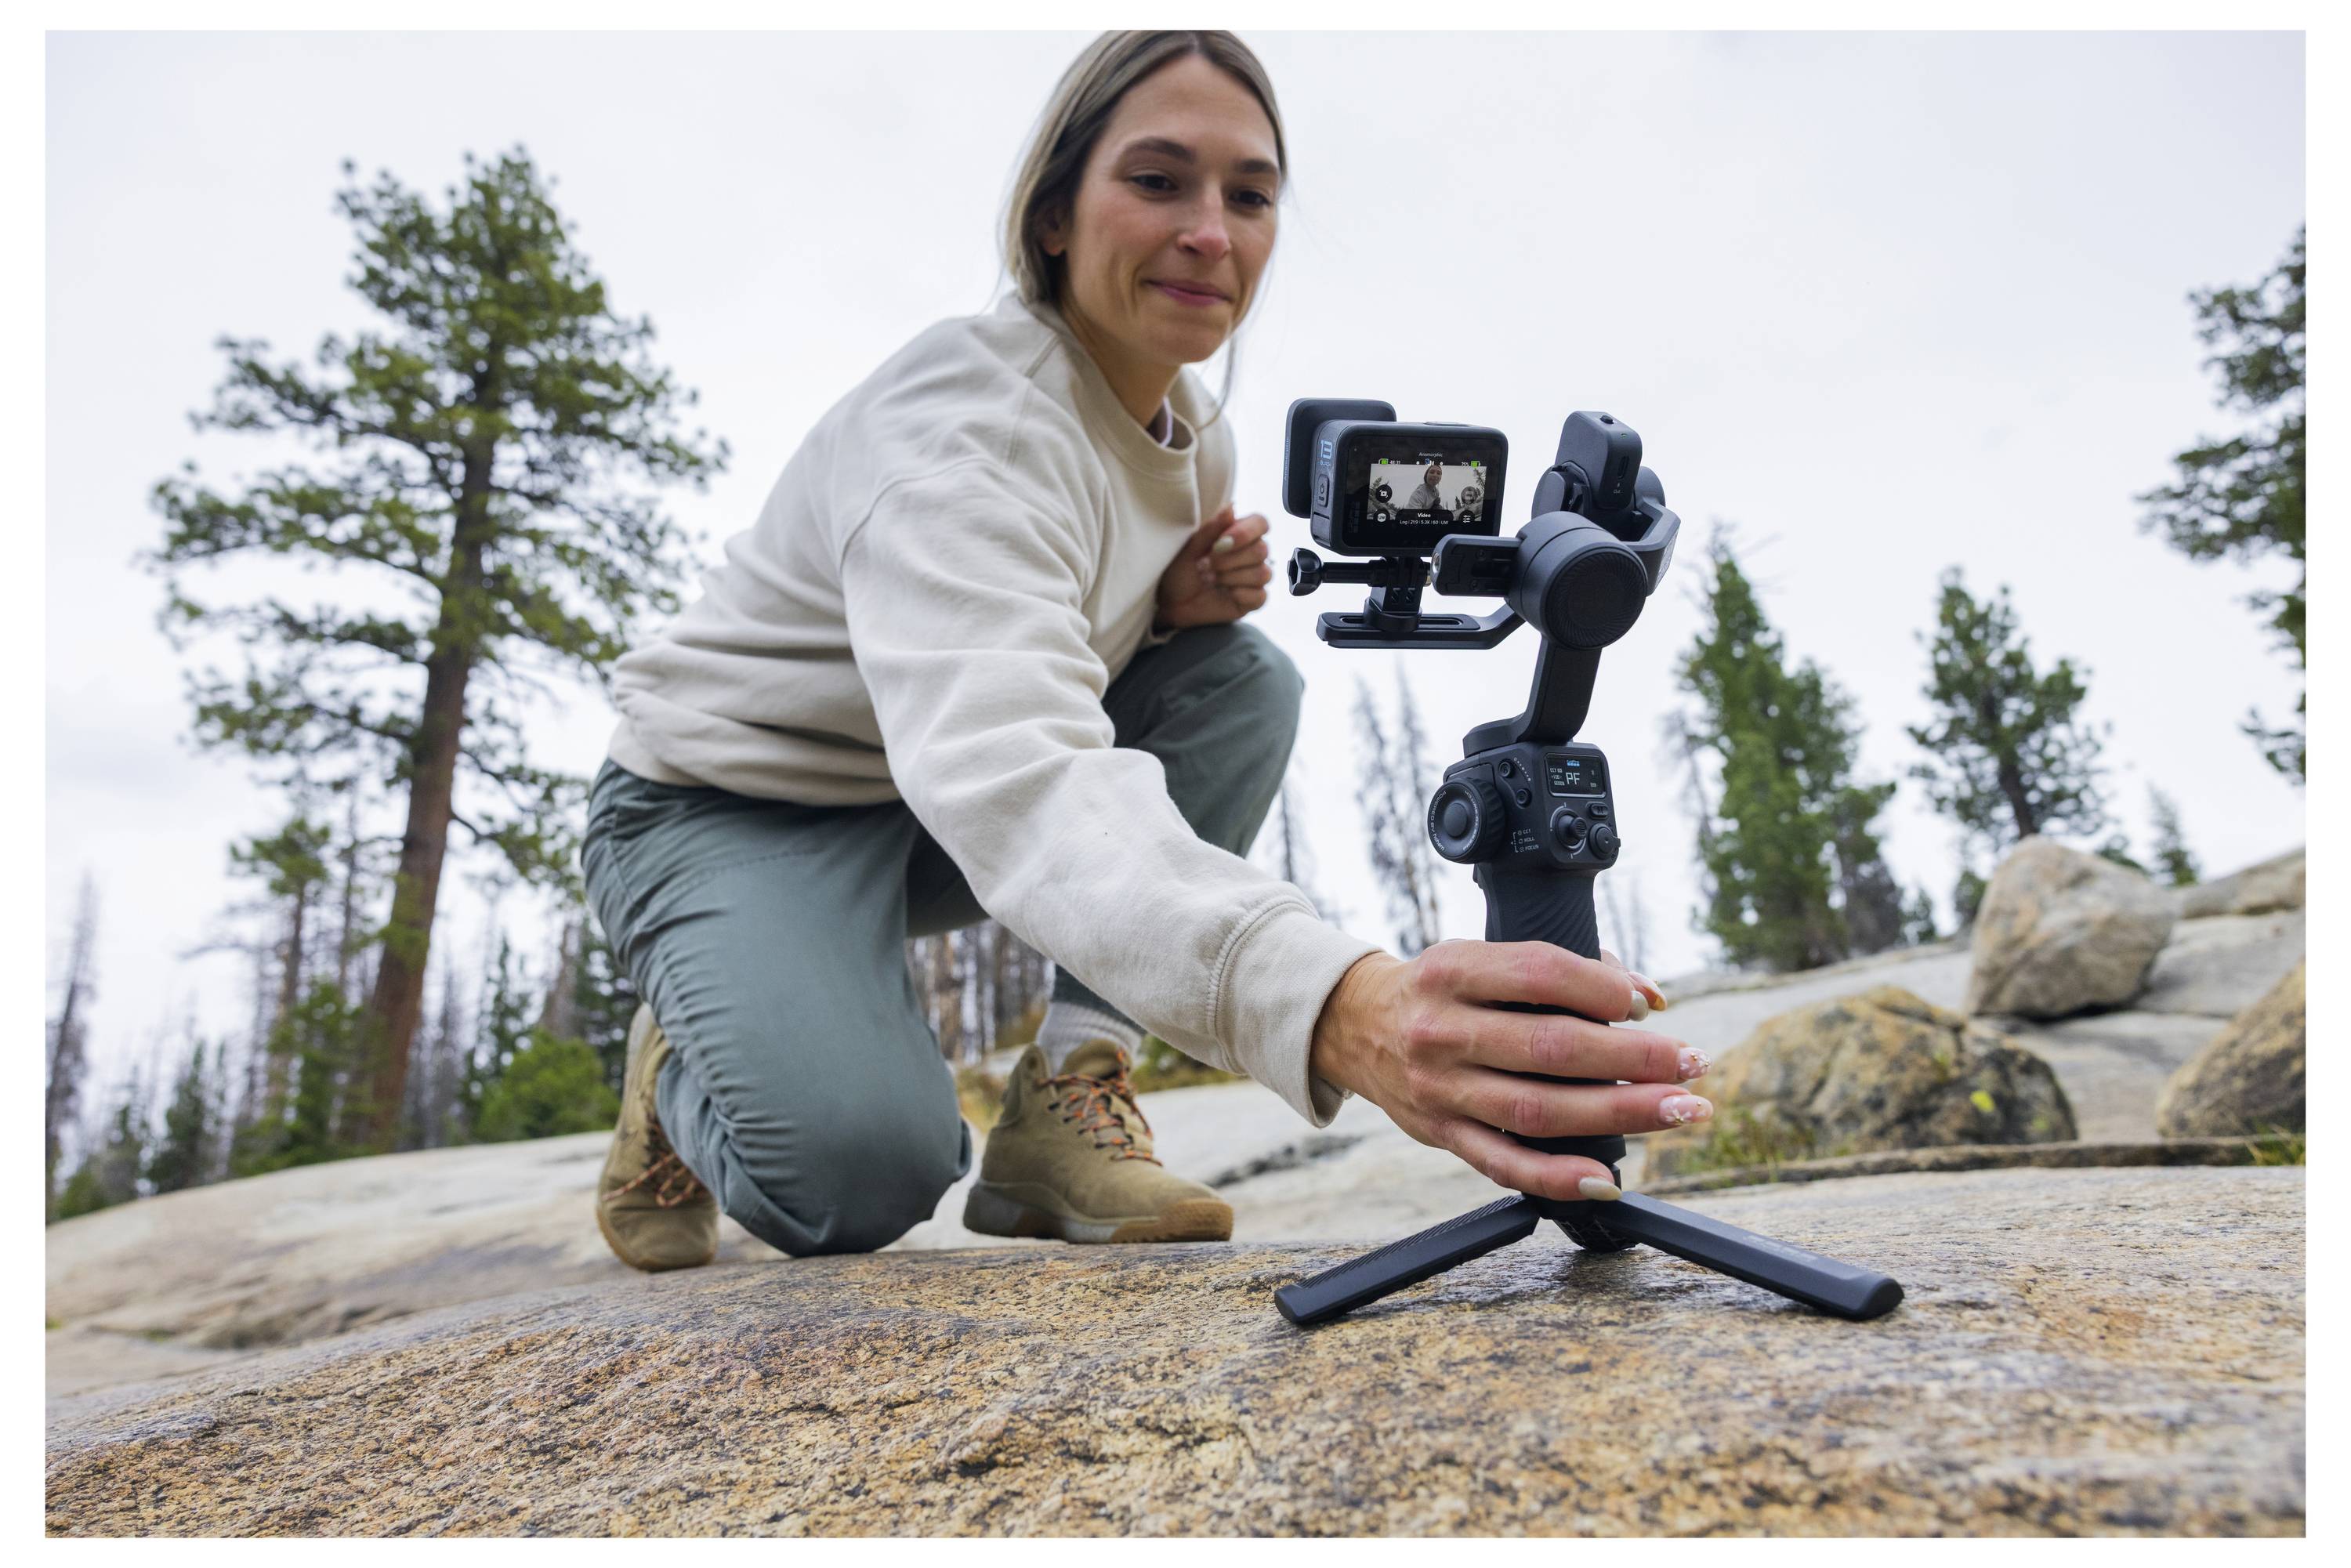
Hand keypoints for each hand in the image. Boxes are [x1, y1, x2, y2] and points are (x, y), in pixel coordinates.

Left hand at [1154, 504, 1273, 632]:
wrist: (1171, 602)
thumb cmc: (1180, 571)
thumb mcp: (1190, 548)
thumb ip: (1211, 529)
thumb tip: (1231, 507)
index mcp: (1238, 534)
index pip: (1260, 524)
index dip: (1245, 532)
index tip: (1221, 542)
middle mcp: (1251, 554)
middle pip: (1261, 550)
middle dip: (1230, 559)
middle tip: (1205, 565)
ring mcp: (1254, 578)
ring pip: (1262, 573)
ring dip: (1231, 577)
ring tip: (1210, 579)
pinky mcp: (1253, 600)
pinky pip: (1260, 595)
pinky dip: (1240, 594)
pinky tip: (1224, 593)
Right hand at [1307, 940, 1698, 1201]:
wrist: (1353, 1025)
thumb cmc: (1436, 988)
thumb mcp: (1478, 956)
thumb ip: (1554, 970)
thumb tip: (1643, 997)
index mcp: (1453, 971)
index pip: (1541, 974)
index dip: (1604, 988)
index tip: (1650, 1004)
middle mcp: (1443, 1031)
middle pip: (1552, 1048)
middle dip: (1634, 1059)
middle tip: (1690, 1063)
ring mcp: (1441, 1089)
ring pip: (1539, 1110)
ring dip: (1620, 1113)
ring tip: (1678, 1109)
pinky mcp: (1442, 1134)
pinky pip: (1503, 1165)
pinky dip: (1557, 1177)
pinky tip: (1606, 1178)